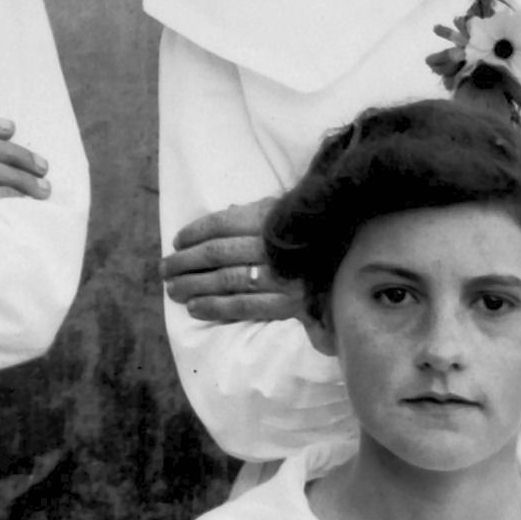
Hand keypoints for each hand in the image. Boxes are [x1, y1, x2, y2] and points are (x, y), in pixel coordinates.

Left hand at [160, 203, 298, 324]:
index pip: (222, 224)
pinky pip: (244, 307)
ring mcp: (280, 277)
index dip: (195, 233)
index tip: (177, 241)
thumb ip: (254, 213)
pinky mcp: (287, 304)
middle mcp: (271, 247)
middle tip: (165, 269)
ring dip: (193, 285)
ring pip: (225, 281)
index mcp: (269, 219)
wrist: (355, 258)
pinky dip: (215, 308)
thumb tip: (224, 213)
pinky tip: (194, 308)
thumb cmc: (311, 233)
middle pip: (217, 254)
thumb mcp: (285, 211)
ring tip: (172, 289)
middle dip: (185, 262)